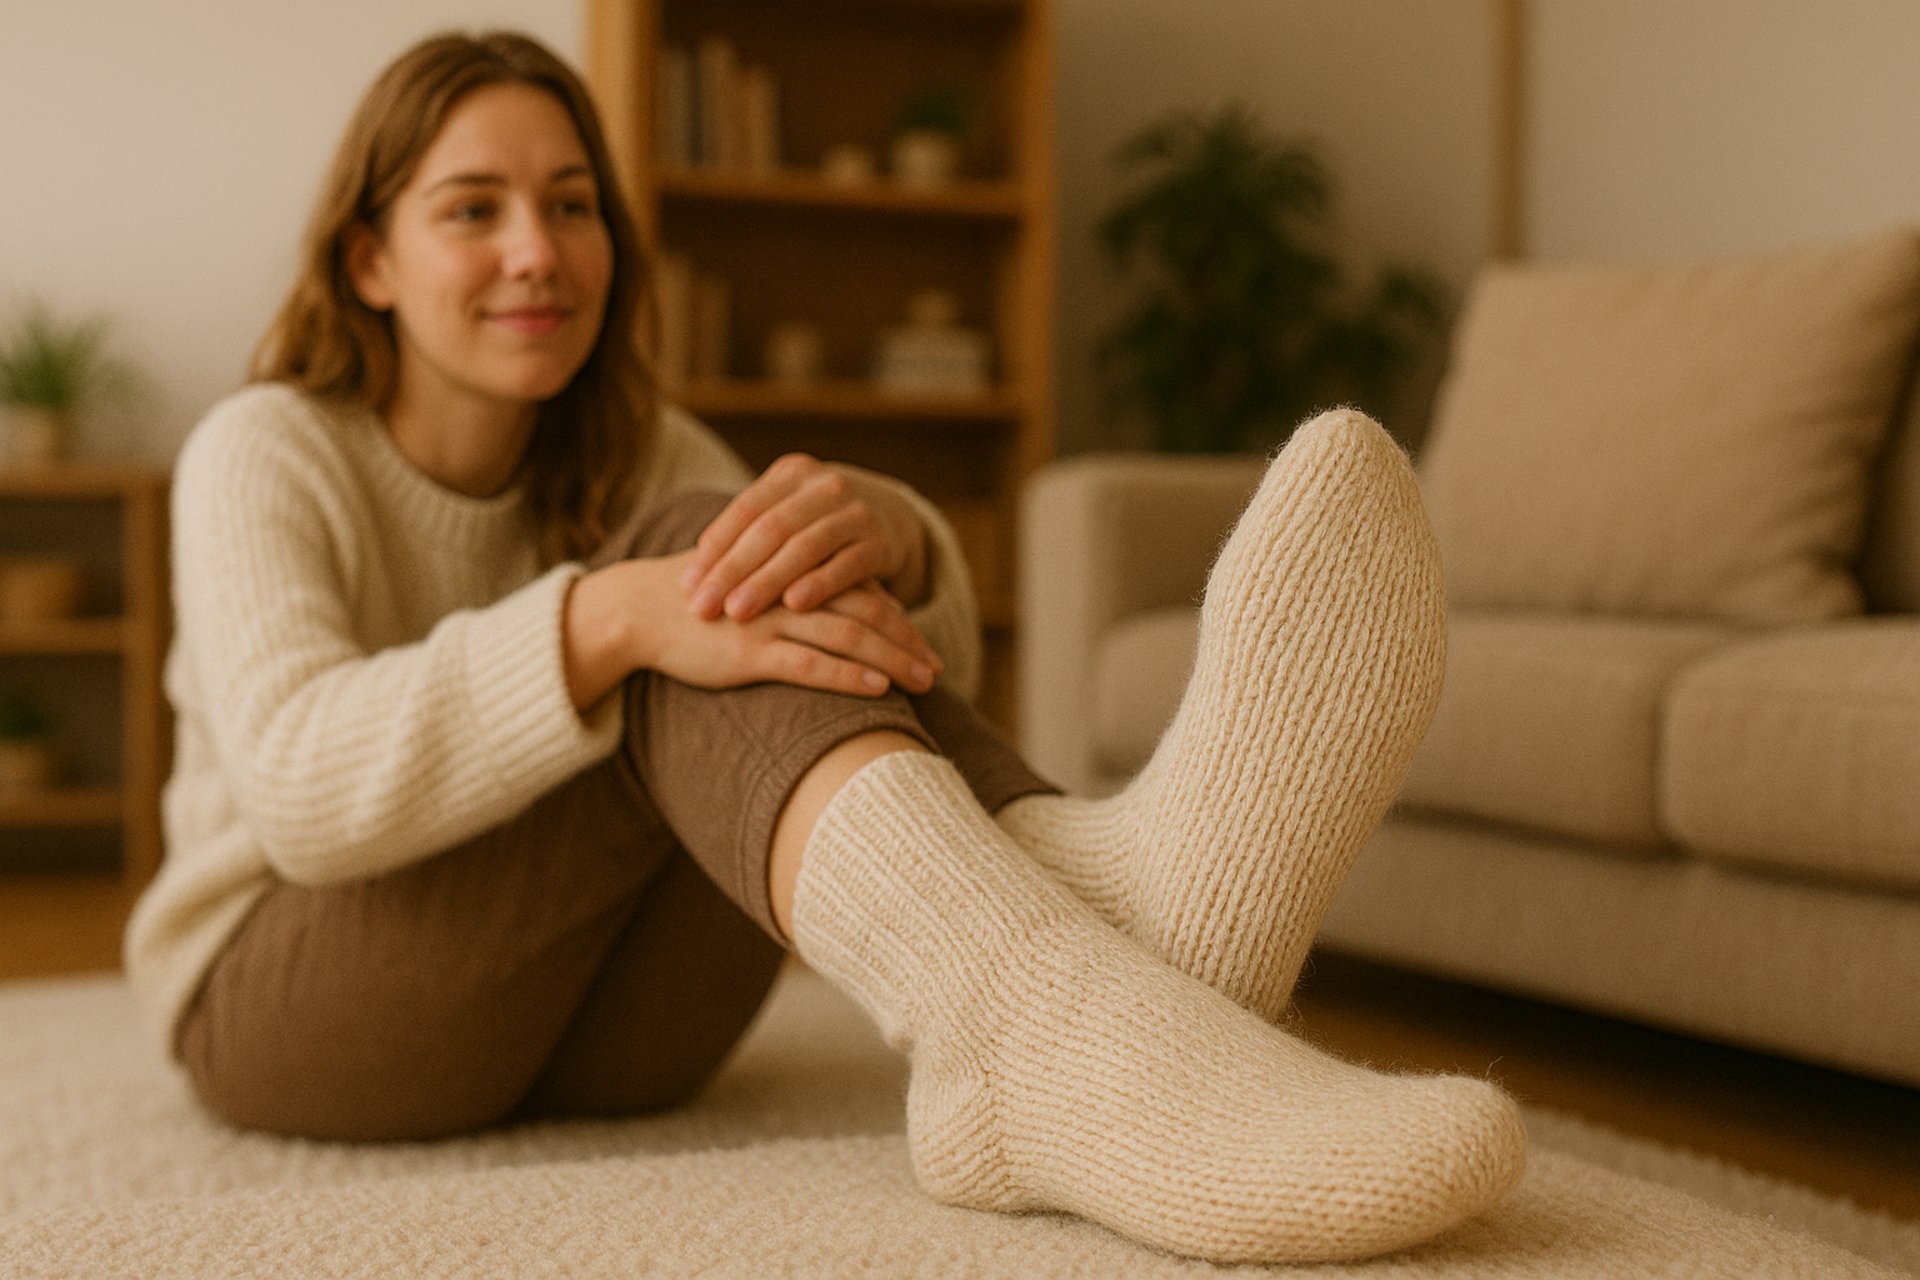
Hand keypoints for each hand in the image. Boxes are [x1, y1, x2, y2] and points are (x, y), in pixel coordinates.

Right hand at [564, 551, 938, 709]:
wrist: (640, 609)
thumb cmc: (702, 605)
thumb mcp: (753, 591)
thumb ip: (793, 598)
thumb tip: (839, 618)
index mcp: (793, 572)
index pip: (860, 591)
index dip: (898, 619)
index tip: (924, 646)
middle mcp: (788, 591)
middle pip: (866, 611)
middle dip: (906, 641)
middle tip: (937, 667)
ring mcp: (770, 620)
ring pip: (847, 636)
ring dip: (892, 659)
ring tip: (925, 681)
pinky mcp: (749, 651)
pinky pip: (809, 663)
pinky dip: (848, 675)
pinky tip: (878, 688)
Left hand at [680, 454, 931, 624]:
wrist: (890, 518)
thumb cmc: (818, 525)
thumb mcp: (787, 513)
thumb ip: (747, 532)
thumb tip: (693, 569)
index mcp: (791, 474)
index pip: (745, 510)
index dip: (715, 548)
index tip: (687, 586)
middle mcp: (825, 485)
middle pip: (770, 529)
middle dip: (733, 570)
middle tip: (702, 607)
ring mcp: (856, 512)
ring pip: (805, 546)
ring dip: (768, 581)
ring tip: (737, 612)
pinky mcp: (881, 543)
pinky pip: (847, 565)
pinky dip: (820, 585)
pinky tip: (794, 607)